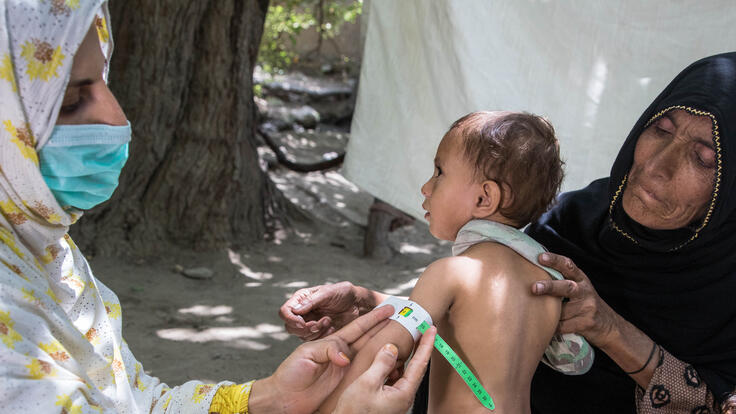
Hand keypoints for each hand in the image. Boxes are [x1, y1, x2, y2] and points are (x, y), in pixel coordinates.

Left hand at [252, 305, 393, 413]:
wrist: (284, 399)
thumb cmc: (290, 375)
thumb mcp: (307, 355)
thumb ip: (328, 350)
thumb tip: (347, 358)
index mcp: (332, 342)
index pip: (358, 327)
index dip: (374, 318)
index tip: (389, 309)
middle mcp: (342, 354)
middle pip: (369, 338)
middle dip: (386, 327)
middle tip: (403, 319)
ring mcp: (345, 369)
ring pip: (371, 355)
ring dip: (386, 346)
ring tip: (402, 339)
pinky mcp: (346, 384)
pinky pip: (366, 373)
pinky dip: (379, 368)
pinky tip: (390, 364)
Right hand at [279, 282, 364, 340]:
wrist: (358, 304)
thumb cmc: (344, 293)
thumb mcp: (328, 293)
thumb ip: (312, 301)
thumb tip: (295, 310)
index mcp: (301, 299)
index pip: (285, 311)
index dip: (290, 319)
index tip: (302, 323)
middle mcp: (302, 312)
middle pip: (289, 327)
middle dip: (303, 329)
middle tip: (318, 324)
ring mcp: (309, 323)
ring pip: (300, 336)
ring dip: (315, 332)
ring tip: (329, 322)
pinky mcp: (318, 333)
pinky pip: (313, 341)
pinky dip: (322, 336)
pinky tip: (332, 328)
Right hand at [332, 326, 436, 413]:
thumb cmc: (355, 412)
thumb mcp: (367, 383)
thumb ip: (381, 363)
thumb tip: (392, 348)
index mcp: (403, 393)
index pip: (419, 364)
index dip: (426, 345)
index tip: (432, 329)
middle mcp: (403, 397)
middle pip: (415, 368)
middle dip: (419, 348)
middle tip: (422, 330)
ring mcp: (396, 399)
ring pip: (403, 373)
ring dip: (403, 357)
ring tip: (401, 342)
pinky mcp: (387, 400)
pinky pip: (394, 378)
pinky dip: (392, 367)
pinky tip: (385, 360)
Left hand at [532, 252, 619, 347]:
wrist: (610, 326)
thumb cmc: (585, 304)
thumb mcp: (578, 288)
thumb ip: (562, 281)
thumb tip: (533, 273)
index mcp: (581, 279)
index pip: (568, 266)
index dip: (555, 261)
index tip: (541, 257)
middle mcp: (585, 291)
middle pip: (567, 287)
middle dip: (550, 287)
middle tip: (534, 287)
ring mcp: (588, 308)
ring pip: (561, 311)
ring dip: (548, 314)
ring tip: (537, 314)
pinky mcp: (587, 323)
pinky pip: (563, 326)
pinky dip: (553, 328)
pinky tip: (546, 328)